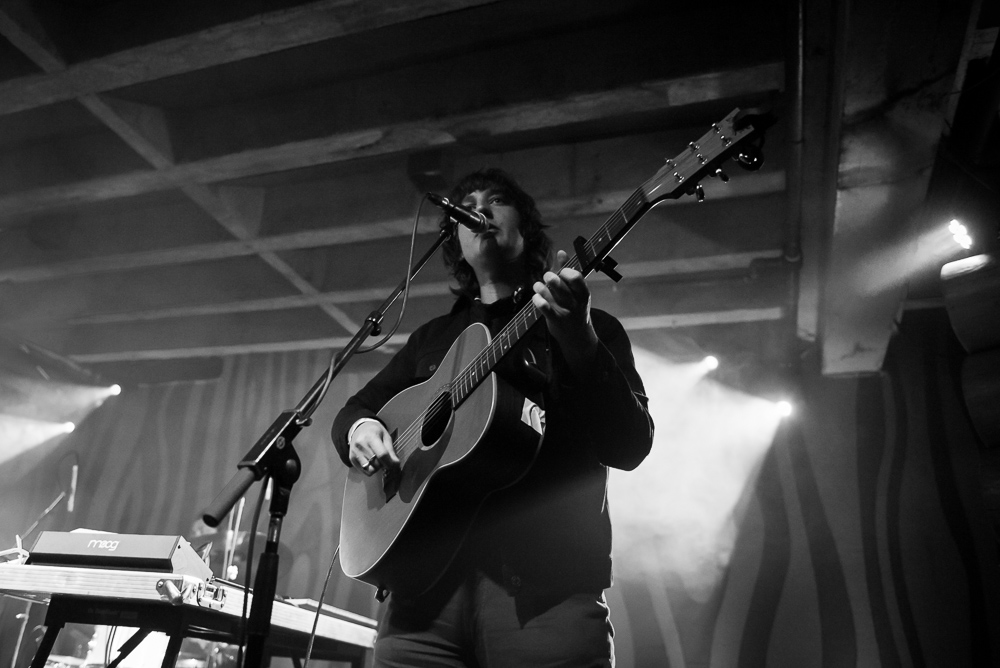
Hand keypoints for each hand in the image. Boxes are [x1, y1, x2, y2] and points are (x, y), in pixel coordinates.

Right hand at [349, 420, 398, 476]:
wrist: (360, 428)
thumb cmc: (375, 432)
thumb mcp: (386, 437)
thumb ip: (391, 451)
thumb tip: (396, 464)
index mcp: (371, 437)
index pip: (382, 455)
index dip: (390, 462)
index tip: (395, 464)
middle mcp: (360, 446)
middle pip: (377, 464)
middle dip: (384, 464)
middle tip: (385, 458)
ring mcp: (355, 453)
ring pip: (371, 470)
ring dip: (377, 467)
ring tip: (377, 459)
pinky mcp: (352, 459)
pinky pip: (364, 471)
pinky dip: (370, 469)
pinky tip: (371, 461)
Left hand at [531, 250, 598, 373]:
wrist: (578, 336)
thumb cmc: (576, 308)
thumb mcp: (577, 291)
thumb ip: (569, 270)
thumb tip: (561, 252)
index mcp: (583, 293)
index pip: (575, 277)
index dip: (565, 271)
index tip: (561, 272)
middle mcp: (575, 302)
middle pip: (561, 285)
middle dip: (550, 277)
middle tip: (547, 276)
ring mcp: (565, 312)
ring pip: (550, 295)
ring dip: (540, 287)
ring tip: (538, 286)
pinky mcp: (555, 320)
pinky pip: (544, 308)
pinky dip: (538, 300)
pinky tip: (535, 297)